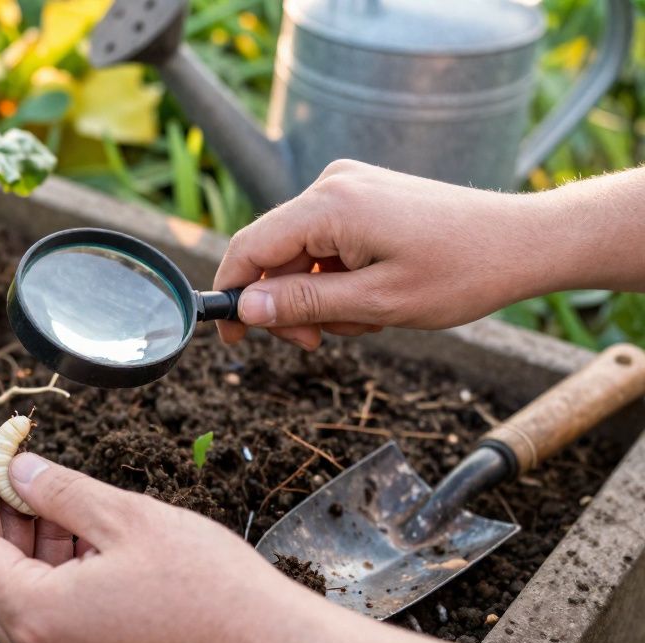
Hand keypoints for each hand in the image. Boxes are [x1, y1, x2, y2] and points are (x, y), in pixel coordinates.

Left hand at [0, 450, 321, 642]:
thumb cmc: (211, 588)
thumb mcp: (128, 518)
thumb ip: (60, 491)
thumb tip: (17, 470)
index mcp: (39, 618)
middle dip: (0, 522)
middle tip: (21, 473)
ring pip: (22, 605)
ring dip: (31, 552)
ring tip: (63, 503)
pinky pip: (53, 627)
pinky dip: (56, 583)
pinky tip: (89, 545)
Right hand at [212, 160, 560, 349]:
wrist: (523, 242)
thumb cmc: (462, 272)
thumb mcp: (377, 303)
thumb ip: (304, 304)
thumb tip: (245, 309)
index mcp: (331, 206)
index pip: (250, 248)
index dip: (232, 295)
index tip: (233, 336)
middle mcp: (332, 185)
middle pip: (273, 252)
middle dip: (287, 303)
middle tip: (316, 343)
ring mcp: (350, 186)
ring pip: (300, 252)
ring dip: (319, 294)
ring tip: (366, 318)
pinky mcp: (365, 195)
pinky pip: (326, 241)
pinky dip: (337, 276)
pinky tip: (372, 296)